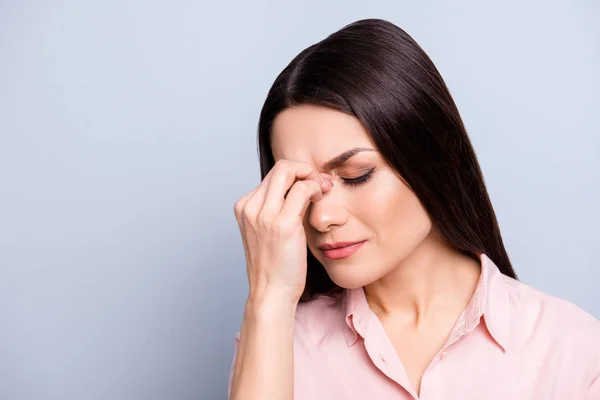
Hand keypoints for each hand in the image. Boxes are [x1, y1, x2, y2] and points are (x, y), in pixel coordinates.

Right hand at [234, 160, 332, 305]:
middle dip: (304, 170)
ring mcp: (264, 215)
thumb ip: (276, 208)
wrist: (271, 292)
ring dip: (311, 177)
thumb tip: (298, 189)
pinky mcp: (283, 224)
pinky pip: (303, 189)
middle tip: (320, 184)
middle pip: (280, 167)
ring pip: (289, 171)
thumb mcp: (267, 231)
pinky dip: (315, 188)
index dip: (295, 175)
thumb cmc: (274, 266)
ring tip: (321, 191)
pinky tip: (320, 199)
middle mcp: (251, 207)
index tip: (311, 185)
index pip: (272, 175)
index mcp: (244, 207)